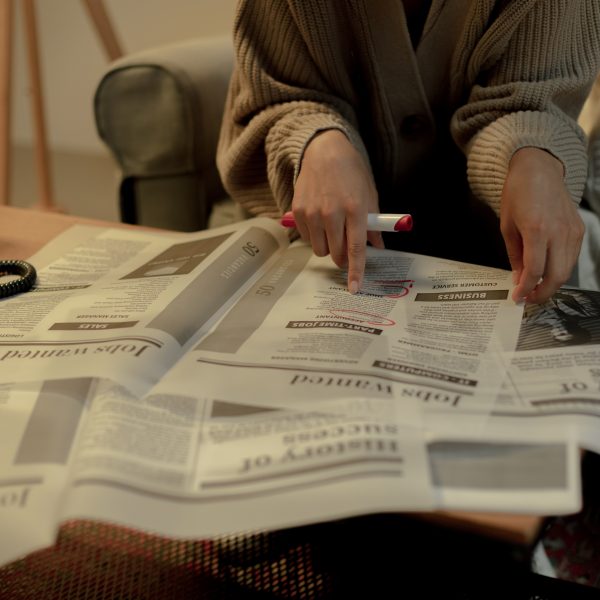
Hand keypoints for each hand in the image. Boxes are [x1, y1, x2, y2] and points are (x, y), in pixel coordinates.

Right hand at [292, 129, 383, 292]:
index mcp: (355, 208)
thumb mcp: (369, 195)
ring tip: (332, 228)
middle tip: (345, 247)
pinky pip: (307, 238)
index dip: (356, 271)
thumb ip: (373, 224)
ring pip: (320, 249)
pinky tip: (319, 219)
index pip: (356, 248)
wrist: (324, 151)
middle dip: (342, 258)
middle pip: (335, 254)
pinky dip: (315, 235)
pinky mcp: (298, 211)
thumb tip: (377, 247)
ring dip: (327, 246)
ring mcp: (312, 212)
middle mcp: (332, 212)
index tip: (355, 287)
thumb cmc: (351, 173)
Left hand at [501, 147, 584, 303]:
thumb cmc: (518, 194)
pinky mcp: (579, 230)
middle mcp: (558, 232)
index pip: (535, 271)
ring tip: (535, 289)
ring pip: (567, 270)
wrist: (539, 169)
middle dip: (541, 294)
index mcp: (537, 229)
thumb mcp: (507, 226)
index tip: (517, 298)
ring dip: (551, 285)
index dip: (525, 289)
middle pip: (556, 276)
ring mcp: (572, 231)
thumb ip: (514, 255)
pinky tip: (546, 272)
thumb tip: (518, 278)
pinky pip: (572, 258)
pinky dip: (560, 270)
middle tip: (527, 299)